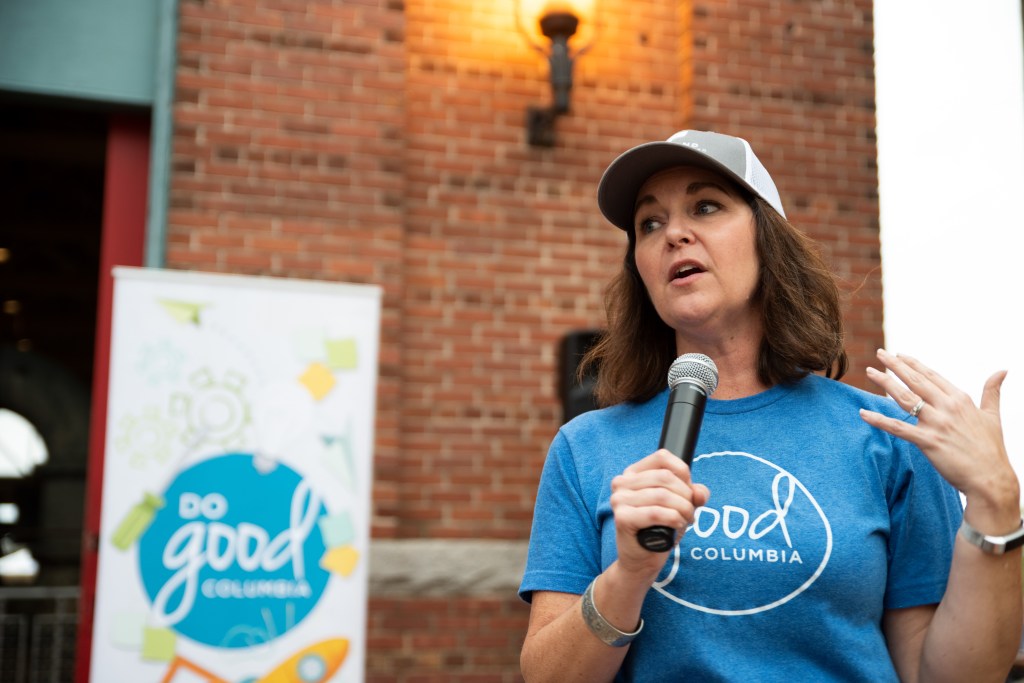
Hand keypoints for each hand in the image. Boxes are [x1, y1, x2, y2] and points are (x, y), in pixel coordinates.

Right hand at [609, 449, 709, 577]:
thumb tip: (700, 492)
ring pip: (663, 495)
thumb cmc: (660, 529)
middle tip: (690, 513)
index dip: (683, 473)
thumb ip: (693, 494)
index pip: (662, 457)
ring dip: (683, 509)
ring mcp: (619, 499)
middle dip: (686, 496)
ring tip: (685, 521)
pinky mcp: (622, 518)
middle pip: (665, 476)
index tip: (688, 492)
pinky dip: (673, 519)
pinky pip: (656, 513)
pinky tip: (676, 526)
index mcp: (633, 473)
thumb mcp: (680, 506)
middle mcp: (621, 482)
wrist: (642, 560)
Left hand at [859, 349, 1018, 520]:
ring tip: (869, 372)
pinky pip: (898, 428)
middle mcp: (947, 407)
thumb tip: (1002, 370)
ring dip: (885, 383)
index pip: (932, 376)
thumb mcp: (992, 415)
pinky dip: (879, 420)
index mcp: (960, 399)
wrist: (991, 479)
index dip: (913, 364)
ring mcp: (937, 424)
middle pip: (915, 381)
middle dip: (895, 365)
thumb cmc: (992, 449)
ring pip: (905, 398)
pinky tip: (863, 413)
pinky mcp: (928, 441)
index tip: (899, 355)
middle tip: (879, 352)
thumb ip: (992, 391)